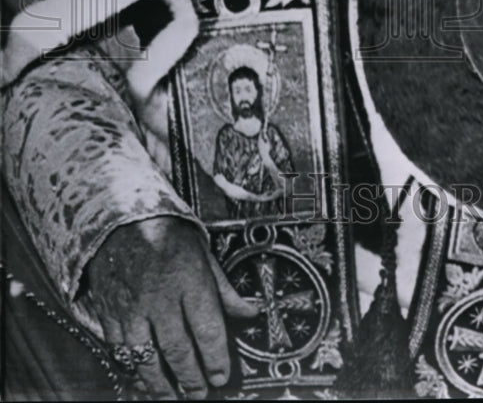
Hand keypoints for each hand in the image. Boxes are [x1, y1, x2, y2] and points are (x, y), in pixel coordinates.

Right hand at [86, 217, 258, 398]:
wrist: (120, 218)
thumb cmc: (168, 235)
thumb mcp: (203, 253)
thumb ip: (224, 289)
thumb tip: (250, 312)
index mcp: (190, 280)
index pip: (207, 328)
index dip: (215, 358)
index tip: (221, 376)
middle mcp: (161, 298)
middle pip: (178, 349)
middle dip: (190, 378)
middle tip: (199, 395)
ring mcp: (132, 308)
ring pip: (147, 358)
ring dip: (161, 385)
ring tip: (172, 398)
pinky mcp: (110, 314)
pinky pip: (121, 351)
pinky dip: (133, 371)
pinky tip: (144, 381)